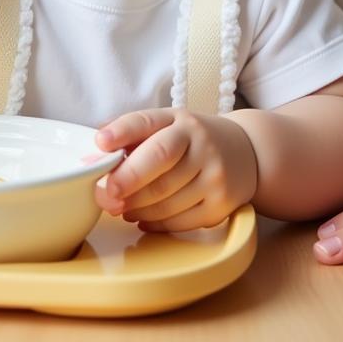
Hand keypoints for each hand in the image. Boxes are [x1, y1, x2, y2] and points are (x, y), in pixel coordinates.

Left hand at [93, 107, 255, 231]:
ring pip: (166, 197)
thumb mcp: (168, 125)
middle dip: (126, 180)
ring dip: (136, 207)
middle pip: (157, 161)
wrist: (247, 153)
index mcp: (179, 119)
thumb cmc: (192, 140)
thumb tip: (94, 150)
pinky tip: (142, 218)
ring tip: (120, 208)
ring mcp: (214, 172)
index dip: (121, 132)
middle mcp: (200, 141)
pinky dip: (155, 223)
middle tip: (105, 194)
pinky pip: (181, 219)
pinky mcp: (222, 202)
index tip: (101, 142)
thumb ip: (133, 135)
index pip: (146, 121)